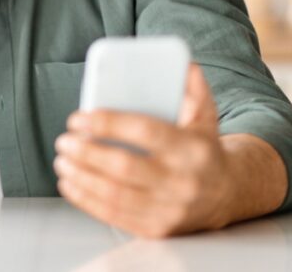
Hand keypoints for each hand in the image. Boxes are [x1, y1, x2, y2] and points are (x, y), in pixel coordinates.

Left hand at [53, 62, 234, 237]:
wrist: (228, 193)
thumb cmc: (204, 148)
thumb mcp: (205, 115)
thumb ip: (192, 87)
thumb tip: (182, 61)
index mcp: (191, 148)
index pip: (145, 132)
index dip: (108, 124)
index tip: (79, 118)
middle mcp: (182, 181)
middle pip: (124, 166)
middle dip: (86, 152)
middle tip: (65, 139)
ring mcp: (170, 209)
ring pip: (115, 194)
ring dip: (81, 176)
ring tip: (62, 159)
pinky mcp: (157, 229)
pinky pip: (114, 215)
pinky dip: (86, 199)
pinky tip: (70, 183)